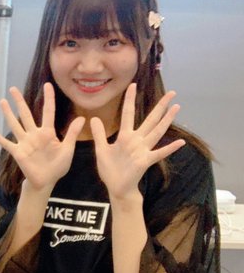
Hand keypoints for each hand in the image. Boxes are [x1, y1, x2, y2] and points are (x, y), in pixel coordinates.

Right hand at [0, 83, 84, 190]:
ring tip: (2, 102)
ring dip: (8, 114)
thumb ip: (72, 134)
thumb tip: (82, 118)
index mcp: (47, 133)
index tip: (47, 85)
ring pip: (15, 124)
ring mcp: (25, 142)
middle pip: (26, 114)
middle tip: (13, 88)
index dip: (48, 98)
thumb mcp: (67, 149)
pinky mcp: (18, 152)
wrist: (46, 181)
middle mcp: (34, 134)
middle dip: (19, 101)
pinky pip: (7, 143)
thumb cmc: (57, 166)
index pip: (48, 112)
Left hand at [91, 84, 184, 199]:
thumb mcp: (101, 150)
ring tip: (177, 107)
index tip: (133, 85)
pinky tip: (180, 143)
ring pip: (156, 132)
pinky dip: (169, 148)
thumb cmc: (110, 170)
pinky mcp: (145, 161)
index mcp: (125, 137)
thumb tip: (93, 119)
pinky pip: (159, 153)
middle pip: (150, 120)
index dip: (130, 100)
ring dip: (167, 120)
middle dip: (160, 106)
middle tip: (172, 92)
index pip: (128, 114)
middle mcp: (136, 140)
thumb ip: (99, 134)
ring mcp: (142, 150)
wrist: (116, 187)